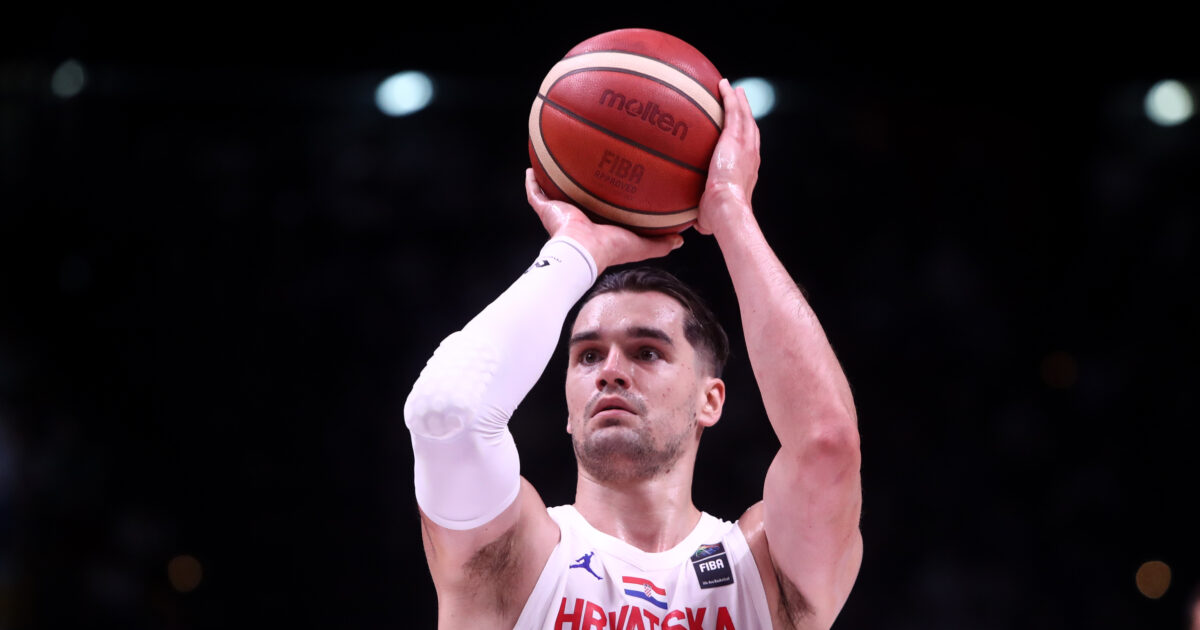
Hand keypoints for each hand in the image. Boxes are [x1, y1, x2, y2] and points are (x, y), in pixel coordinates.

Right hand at [525, 169, 681, 272]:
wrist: (583, 250)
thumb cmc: (611, 249)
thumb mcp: (642, 245)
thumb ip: (661, 243)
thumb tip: (681, 240)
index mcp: (597, 226)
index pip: (601, 209)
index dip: (605, 197)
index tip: (612, 181)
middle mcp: (577, 218)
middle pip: (577, 198)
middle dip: (579, 184)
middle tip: (586, 165)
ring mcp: (560, 214)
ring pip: (554, 193)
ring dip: (554, 179)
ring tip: (556, 161)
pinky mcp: (546, 210)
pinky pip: (535, 193)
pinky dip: (532, 182)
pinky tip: (531, 167)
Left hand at [696, 79, 760, 235]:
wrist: (727, 209)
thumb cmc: (720, 219)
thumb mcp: (709, 217)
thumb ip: (701, 215)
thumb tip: (689, 223)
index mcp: (747, 173)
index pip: (748, 154)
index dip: (745, 143)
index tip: (738, 136)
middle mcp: (751, 157)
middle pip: (751, 130)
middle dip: (746, 117)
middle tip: (740, 104)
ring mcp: (745, 146)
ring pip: (745, 118)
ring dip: (740, 102)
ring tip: (733, 90)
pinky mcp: (736, 139)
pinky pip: (734, 112)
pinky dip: (731, 97)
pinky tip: (723, 85)